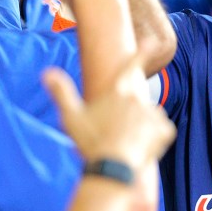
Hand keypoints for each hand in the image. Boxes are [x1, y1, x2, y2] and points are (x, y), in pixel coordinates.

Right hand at [43, 40, 176, 172]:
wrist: (113, 169)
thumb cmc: (90, 143)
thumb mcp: (70, 118)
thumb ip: (61, 93)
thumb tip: (46, 72)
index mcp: (117, 92)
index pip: (131, 66)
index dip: (141, 53)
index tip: (152, 42)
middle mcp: (138, 98)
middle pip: (136, 103)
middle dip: (129, 116)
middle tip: (115, 134)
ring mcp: (153, 114)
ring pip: (151, 116)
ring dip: (143, 126)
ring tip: (126, 142)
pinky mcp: (165, 130)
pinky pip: (163, 131)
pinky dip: (156, 138)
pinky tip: (142, 148)